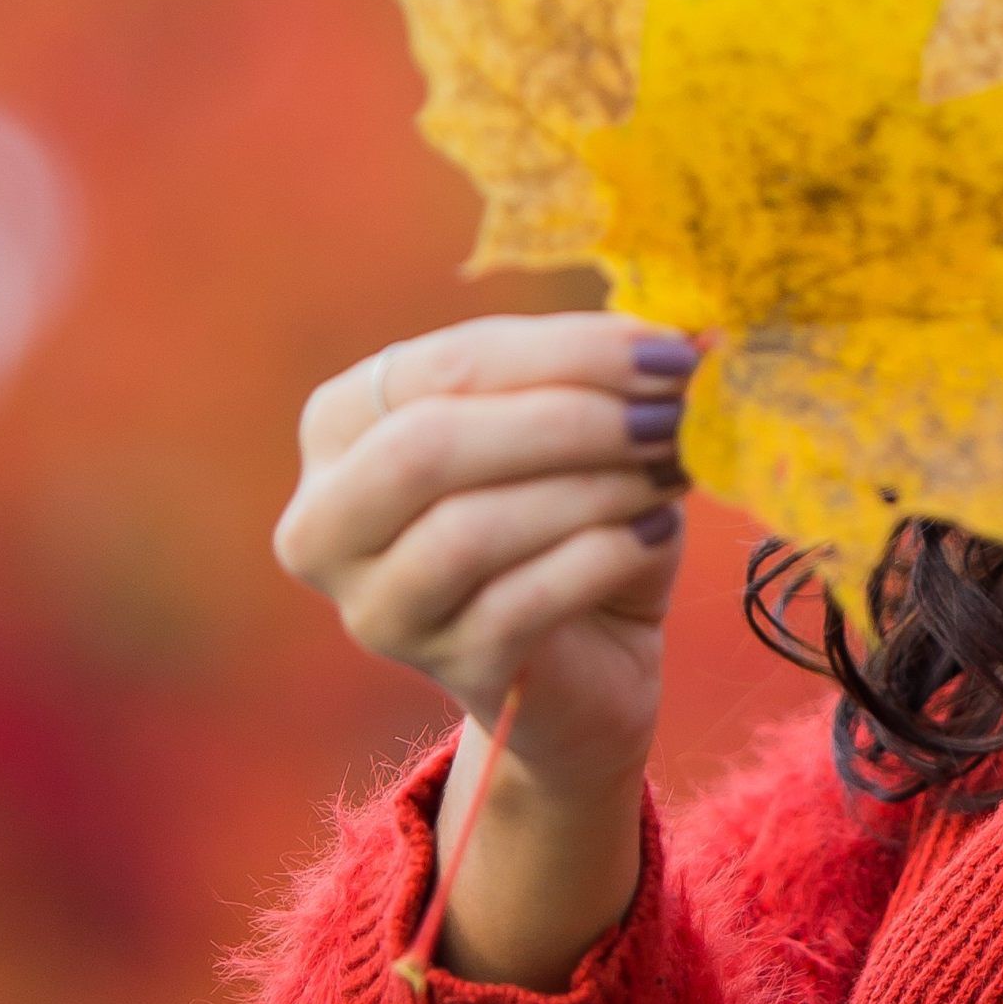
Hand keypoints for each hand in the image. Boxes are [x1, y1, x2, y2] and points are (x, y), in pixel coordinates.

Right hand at [276, 313, 700, 804]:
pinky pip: (522, 602)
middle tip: (667, 409)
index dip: (564, 351)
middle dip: (565, 420)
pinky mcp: (446, 667)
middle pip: (429, 447)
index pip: (446, 365)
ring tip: (671, 469)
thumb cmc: (570, 521)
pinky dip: (602, 555)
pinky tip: (656, 530)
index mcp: (342, 424)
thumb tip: (676, 335)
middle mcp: (326, 518)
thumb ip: (593, 376)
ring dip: (590, 488)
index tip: (666, 348)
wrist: (587, 664)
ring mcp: (377, 606)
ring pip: (468, 530)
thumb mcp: (571, 431)